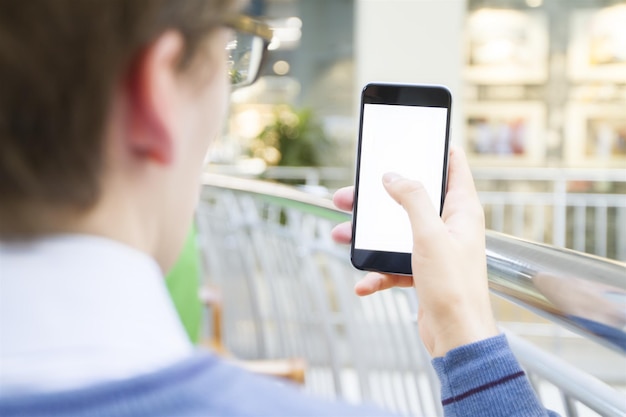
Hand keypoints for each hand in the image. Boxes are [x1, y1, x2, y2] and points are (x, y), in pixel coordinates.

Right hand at [331, 147, 497, 356]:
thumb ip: (412, 199)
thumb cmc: (455, 287)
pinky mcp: (423, 273)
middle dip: (379, 197)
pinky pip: (394, 265)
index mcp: (461, 210)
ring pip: (396, 232)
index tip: (416, 137)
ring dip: (369, 236)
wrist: (457, 338)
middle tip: (351, 194)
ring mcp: (435, 250)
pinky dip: (377, 272)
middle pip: (411, 200)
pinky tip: (364, 281)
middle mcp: (449, 227)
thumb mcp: (430, 234)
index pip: (453, 167)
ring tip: (342, 235)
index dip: (436, 149)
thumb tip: (394, 176)